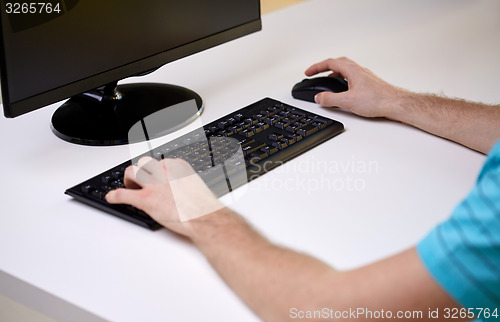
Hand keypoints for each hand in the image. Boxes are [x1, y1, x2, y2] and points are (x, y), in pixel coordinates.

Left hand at [105, 157, 223, 236]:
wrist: (204, 218)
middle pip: (145, 163)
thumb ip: (182, 183)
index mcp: (177, 166)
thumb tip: (177, 188)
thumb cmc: (203, 206)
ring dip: (129, 179)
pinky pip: (123, 194)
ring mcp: (153, 184)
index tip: (156, 179)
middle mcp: (164, 171)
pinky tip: (112, 198)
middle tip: (141, 182)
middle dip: (142, 172)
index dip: (157, 172)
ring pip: (132, 171)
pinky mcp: (145, 198)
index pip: (161, 162)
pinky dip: (115, 196)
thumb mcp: (195, 186)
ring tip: (130, 188)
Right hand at [305, 57, 406, 118]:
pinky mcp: (369, 84)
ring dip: (333, 72)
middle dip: (323, 67)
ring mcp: (364, 76)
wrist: (396, 104)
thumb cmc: (377, 100)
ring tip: (326, 80)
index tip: (308, 72)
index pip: (330, 63)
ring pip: (345, 69)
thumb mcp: (347, 101)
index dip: (316, 67)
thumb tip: (319, 97)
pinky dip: (342, 79)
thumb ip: (330, 99)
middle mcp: (359, 70)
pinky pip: (351, 77)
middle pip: (337, 63)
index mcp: (352, 70)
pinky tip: (343, 89)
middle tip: (315, 73)